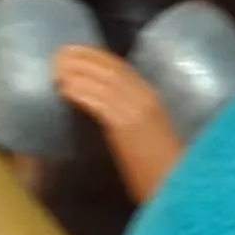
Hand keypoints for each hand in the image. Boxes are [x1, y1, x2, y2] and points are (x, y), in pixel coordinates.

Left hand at [51, 45, 181, 201]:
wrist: (178, 185)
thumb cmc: (165, 168)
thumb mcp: (149, 133)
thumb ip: (130, 117)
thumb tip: (104, 109)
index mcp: (152, 98)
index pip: (121, 67)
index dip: (96, 55)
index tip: (75, 49)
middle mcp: (145, 97)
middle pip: (110, 68)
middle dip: (82, 57)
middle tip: (58, 52)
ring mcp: (137, 109)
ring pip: (104, 80)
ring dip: (77, 71)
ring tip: (56, 69)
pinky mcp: (126, 125)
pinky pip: (100, 102)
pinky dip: (81, 92)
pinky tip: (65, 90)